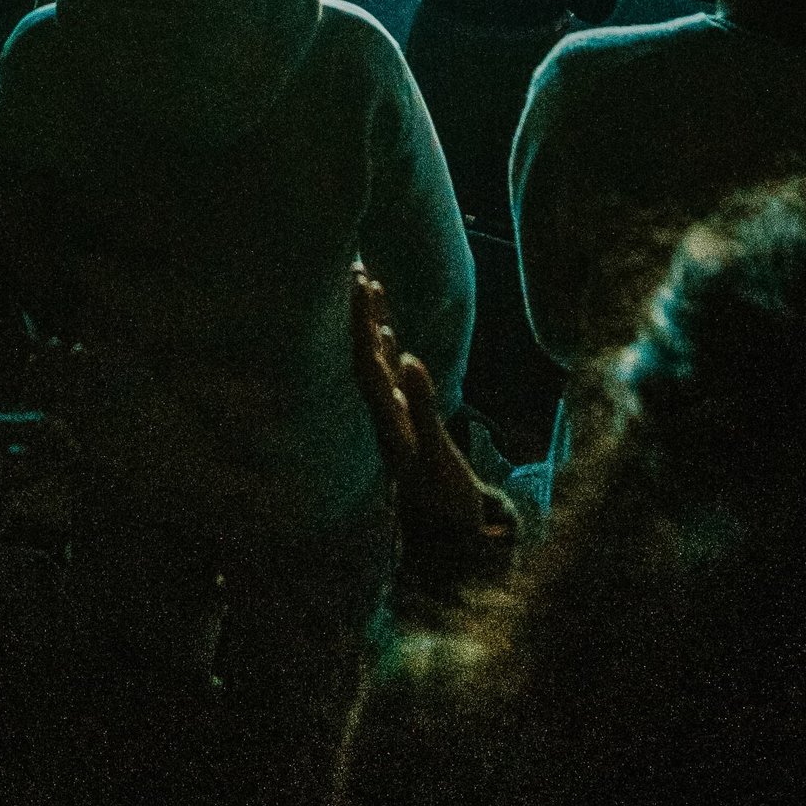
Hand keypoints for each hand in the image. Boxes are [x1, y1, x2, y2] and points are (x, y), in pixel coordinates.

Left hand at [350, 269, 518, 584]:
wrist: (448, 535)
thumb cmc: (443, 498)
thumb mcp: (435, 453)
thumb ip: (423, 406)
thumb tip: (409, 358)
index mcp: (386, 417)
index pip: (366, 361)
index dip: (362, 323)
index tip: (362, 286)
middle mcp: (384, 415)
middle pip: (365, 356)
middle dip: (360, 315)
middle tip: (357, 270)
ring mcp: (394, 420)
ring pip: (376, 366)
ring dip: (370, 328)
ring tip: (367, 286)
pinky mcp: (406, 426)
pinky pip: (391, 382)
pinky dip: (388, 354)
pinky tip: (388, 335)